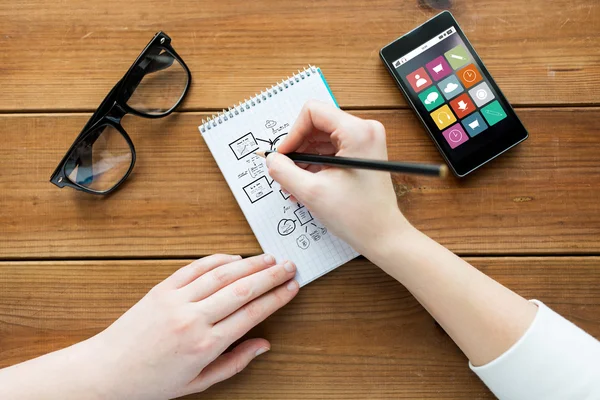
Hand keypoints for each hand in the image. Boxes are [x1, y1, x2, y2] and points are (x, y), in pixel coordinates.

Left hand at [91, 254, 298, 399]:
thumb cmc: (151, 382)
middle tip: (290, 266)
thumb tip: (263, 345)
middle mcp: (194, 318)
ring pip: (222, 274)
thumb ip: (235, 362)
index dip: (277, 297)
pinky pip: (195, 268)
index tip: (292, 287)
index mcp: (206, 345)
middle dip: (271, 275)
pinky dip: (217, 259)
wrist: (106, 372)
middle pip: (243, 288)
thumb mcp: (198, 382)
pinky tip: (234, 257)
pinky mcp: (162, 289)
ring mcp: (177, 300)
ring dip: (250, 263)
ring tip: (269, 258)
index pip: (252, 313)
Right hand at [267, 100, 408, 255]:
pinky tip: (307, 184)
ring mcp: (365, 141)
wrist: (383, 236)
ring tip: (295, 184)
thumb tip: (271, 159)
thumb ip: (284, 172)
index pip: (312, 112)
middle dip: (298, 149)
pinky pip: (331, 150)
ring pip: (322, 139)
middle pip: (316, 125)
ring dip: (304, 160)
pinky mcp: (363, 153)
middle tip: (285, 173)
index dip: (293, 133)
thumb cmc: (358, 216)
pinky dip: (316, 165)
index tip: (283, 156)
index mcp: (357, 132)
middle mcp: (364, 130)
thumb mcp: (312, 193)